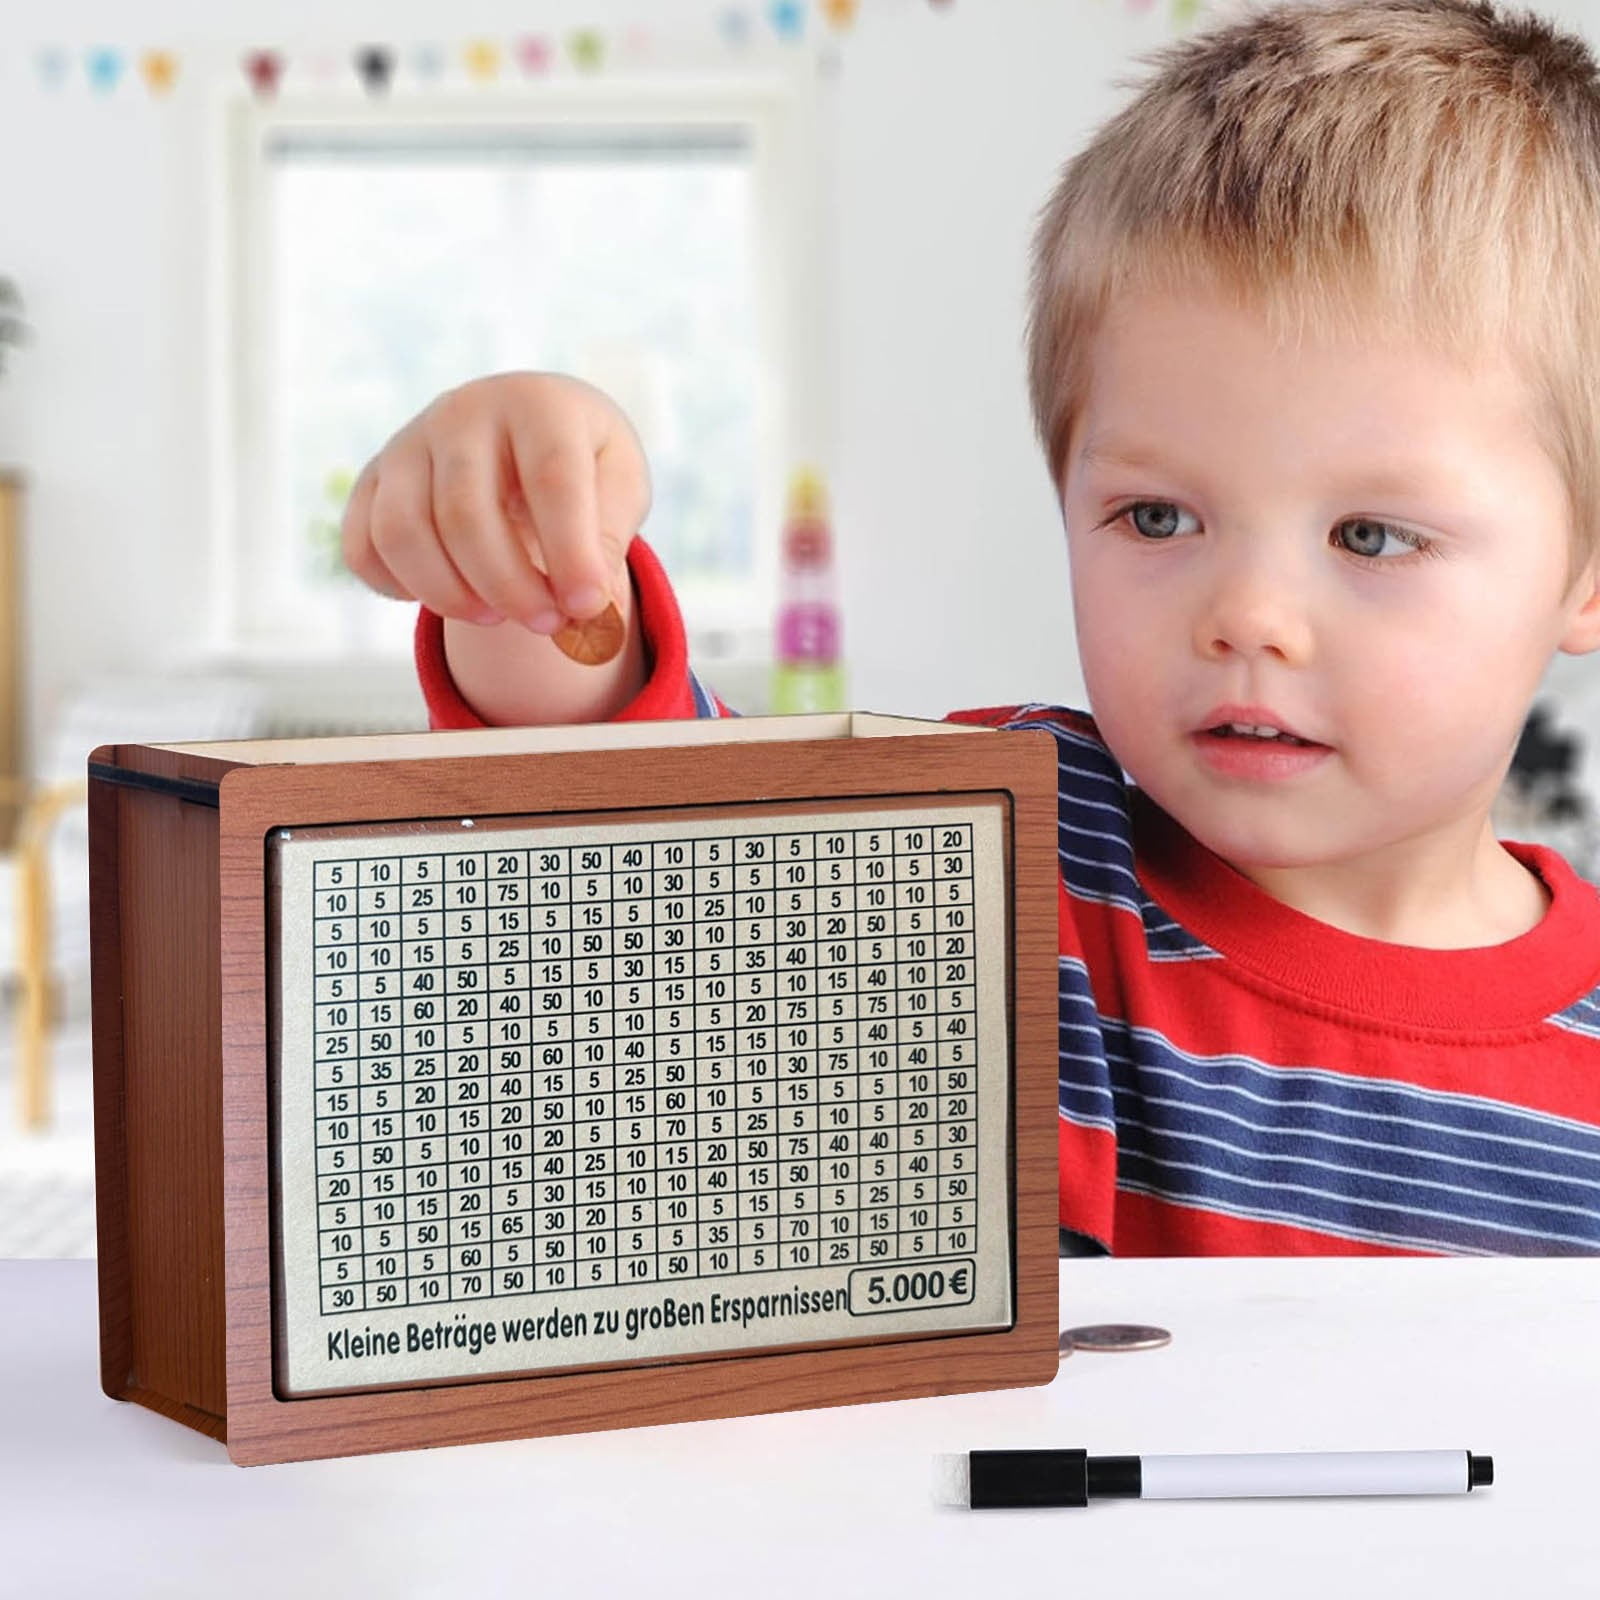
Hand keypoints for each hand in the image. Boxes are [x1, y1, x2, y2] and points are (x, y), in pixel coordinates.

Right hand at [341, 371, 650, 632]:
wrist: (531, 430)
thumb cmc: (586, 464)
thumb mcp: (621, 483)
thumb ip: (611, 534)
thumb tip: (586, 598)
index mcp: (539, 405)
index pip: (551, 481)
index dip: (569, 553)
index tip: (586, 606)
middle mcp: (464, 412)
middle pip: (467, 515)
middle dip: (509, 588)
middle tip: (547, 624)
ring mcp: (409, 443)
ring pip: (403, 532)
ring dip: (449, 595)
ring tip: (495, 616)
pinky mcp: (373, 478)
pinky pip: (363, 546)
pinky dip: (398, 589)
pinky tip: (450, 597)